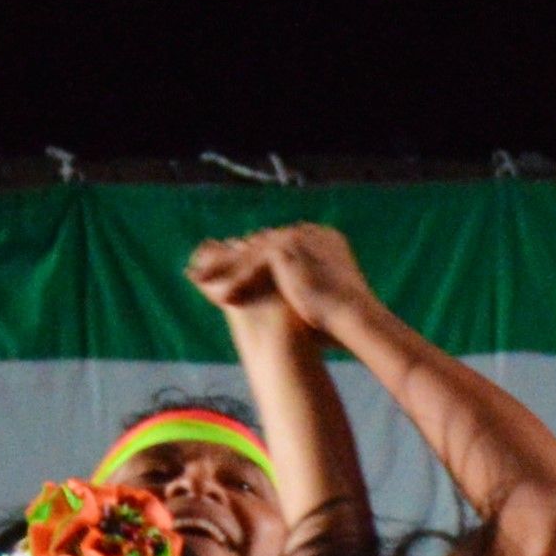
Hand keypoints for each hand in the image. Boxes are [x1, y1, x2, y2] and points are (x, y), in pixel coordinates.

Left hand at [185, 222, 373, 328]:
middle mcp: (309, 233)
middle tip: (205, 274)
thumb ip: (295, 291)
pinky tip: (221, 296)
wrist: (356, 319)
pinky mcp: (286, 247)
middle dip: (231, 261)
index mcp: (320, 240)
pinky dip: (236, 280)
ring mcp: (297, 237)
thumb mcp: (314, 299)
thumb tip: (282, 305)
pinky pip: (253, 264)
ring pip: (251, 254)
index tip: (230, 275)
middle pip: (259, 247)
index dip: (251, 263)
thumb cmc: (340, 322)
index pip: (276, 248)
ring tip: (199, 282)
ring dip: (223, 268)